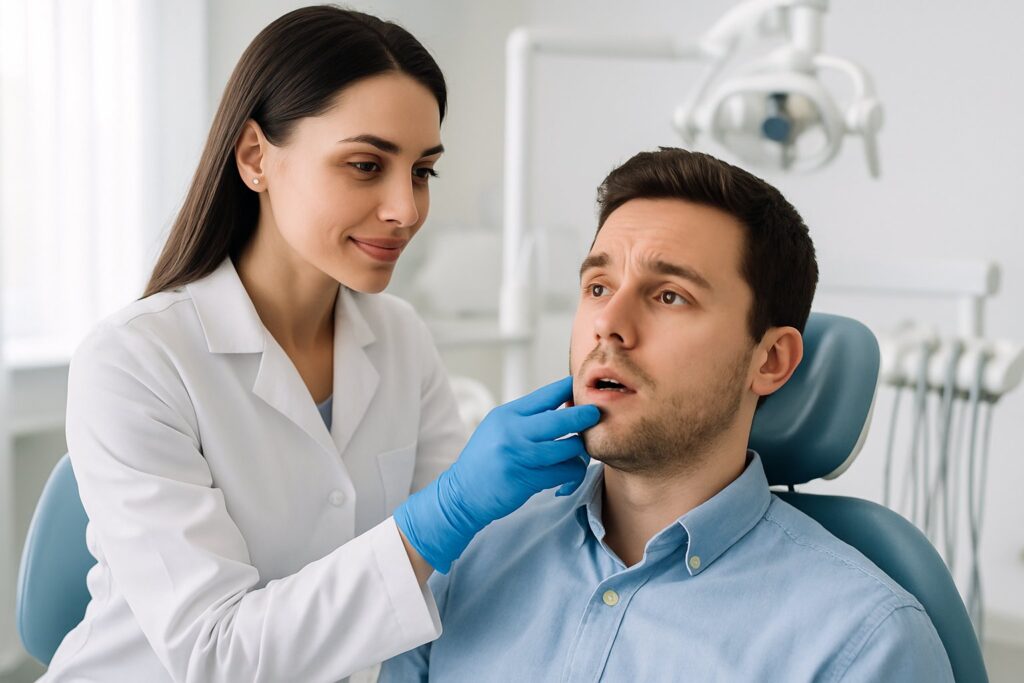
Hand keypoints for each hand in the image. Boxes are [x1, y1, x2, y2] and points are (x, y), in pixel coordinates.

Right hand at [394, 376, 599, 572]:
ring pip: (570, 447)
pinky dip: (572, 475)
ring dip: (581, 452)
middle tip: (597, 415)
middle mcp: (513, 431)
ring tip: (579, 455)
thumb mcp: (499, 428)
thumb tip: (566, 403)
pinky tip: (566, 480)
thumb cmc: (485, 461)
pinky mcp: (527, 479)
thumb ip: (527, 418)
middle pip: (564, 418)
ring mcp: (520, 455)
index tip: (587, 392)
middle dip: (586, 416)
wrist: (461, 494)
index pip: (548, 394)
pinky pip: (565, 472)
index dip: (572, 389)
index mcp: (508, 414)